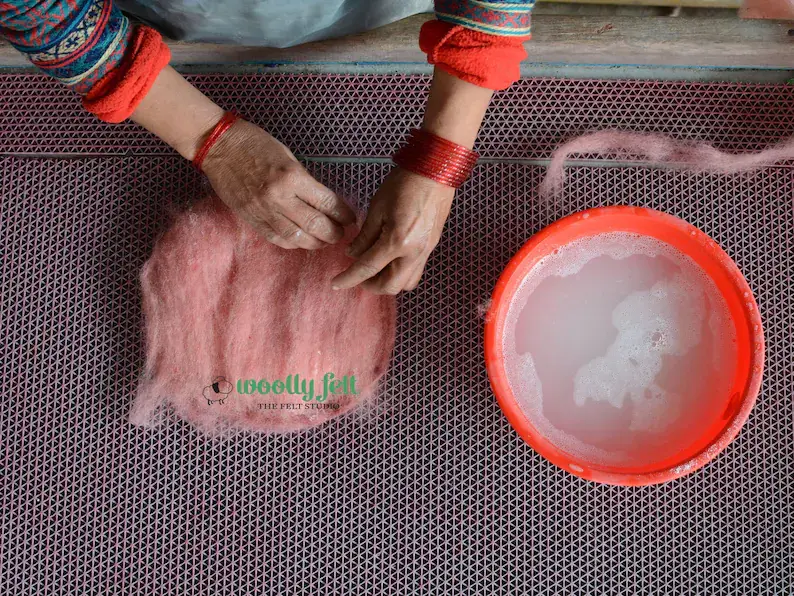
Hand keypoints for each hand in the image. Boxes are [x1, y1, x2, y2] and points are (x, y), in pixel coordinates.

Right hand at [201, 119, 355, 248]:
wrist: (218, 147)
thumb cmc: (256, 144)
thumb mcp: (288, 157)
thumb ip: (305, 182)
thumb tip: (325, 203)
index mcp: (292, 177)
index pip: (327, 203)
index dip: (344, 214)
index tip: (351, 218)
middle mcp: (279, 197)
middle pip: (315, 225)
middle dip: (333, 233)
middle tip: (341, 233)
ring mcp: (263, 211)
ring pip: (296, 238)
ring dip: (315, 243)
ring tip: (324, 240)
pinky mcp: (251, 219)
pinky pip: (276, 238)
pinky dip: (293, 244)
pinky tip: (302, 241)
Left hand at [331, 167, 454, 293]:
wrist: (435, 173)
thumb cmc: (403, 184)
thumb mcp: (377, 208)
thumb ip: (364, 236)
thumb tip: (352, 254)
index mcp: (397, 242)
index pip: (368, 268)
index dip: (349, 278)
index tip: (336, 284)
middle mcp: (413, 253)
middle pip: (390, 286)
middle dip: (370, 285)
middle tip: (357, 276)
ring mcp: (425, 253)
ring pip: (406, 284)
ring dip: (387, 283)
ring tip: (374, 270)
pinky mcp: (431, 248)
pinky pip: (415, 272)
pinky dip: (400, 274)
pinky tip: (389, 262)